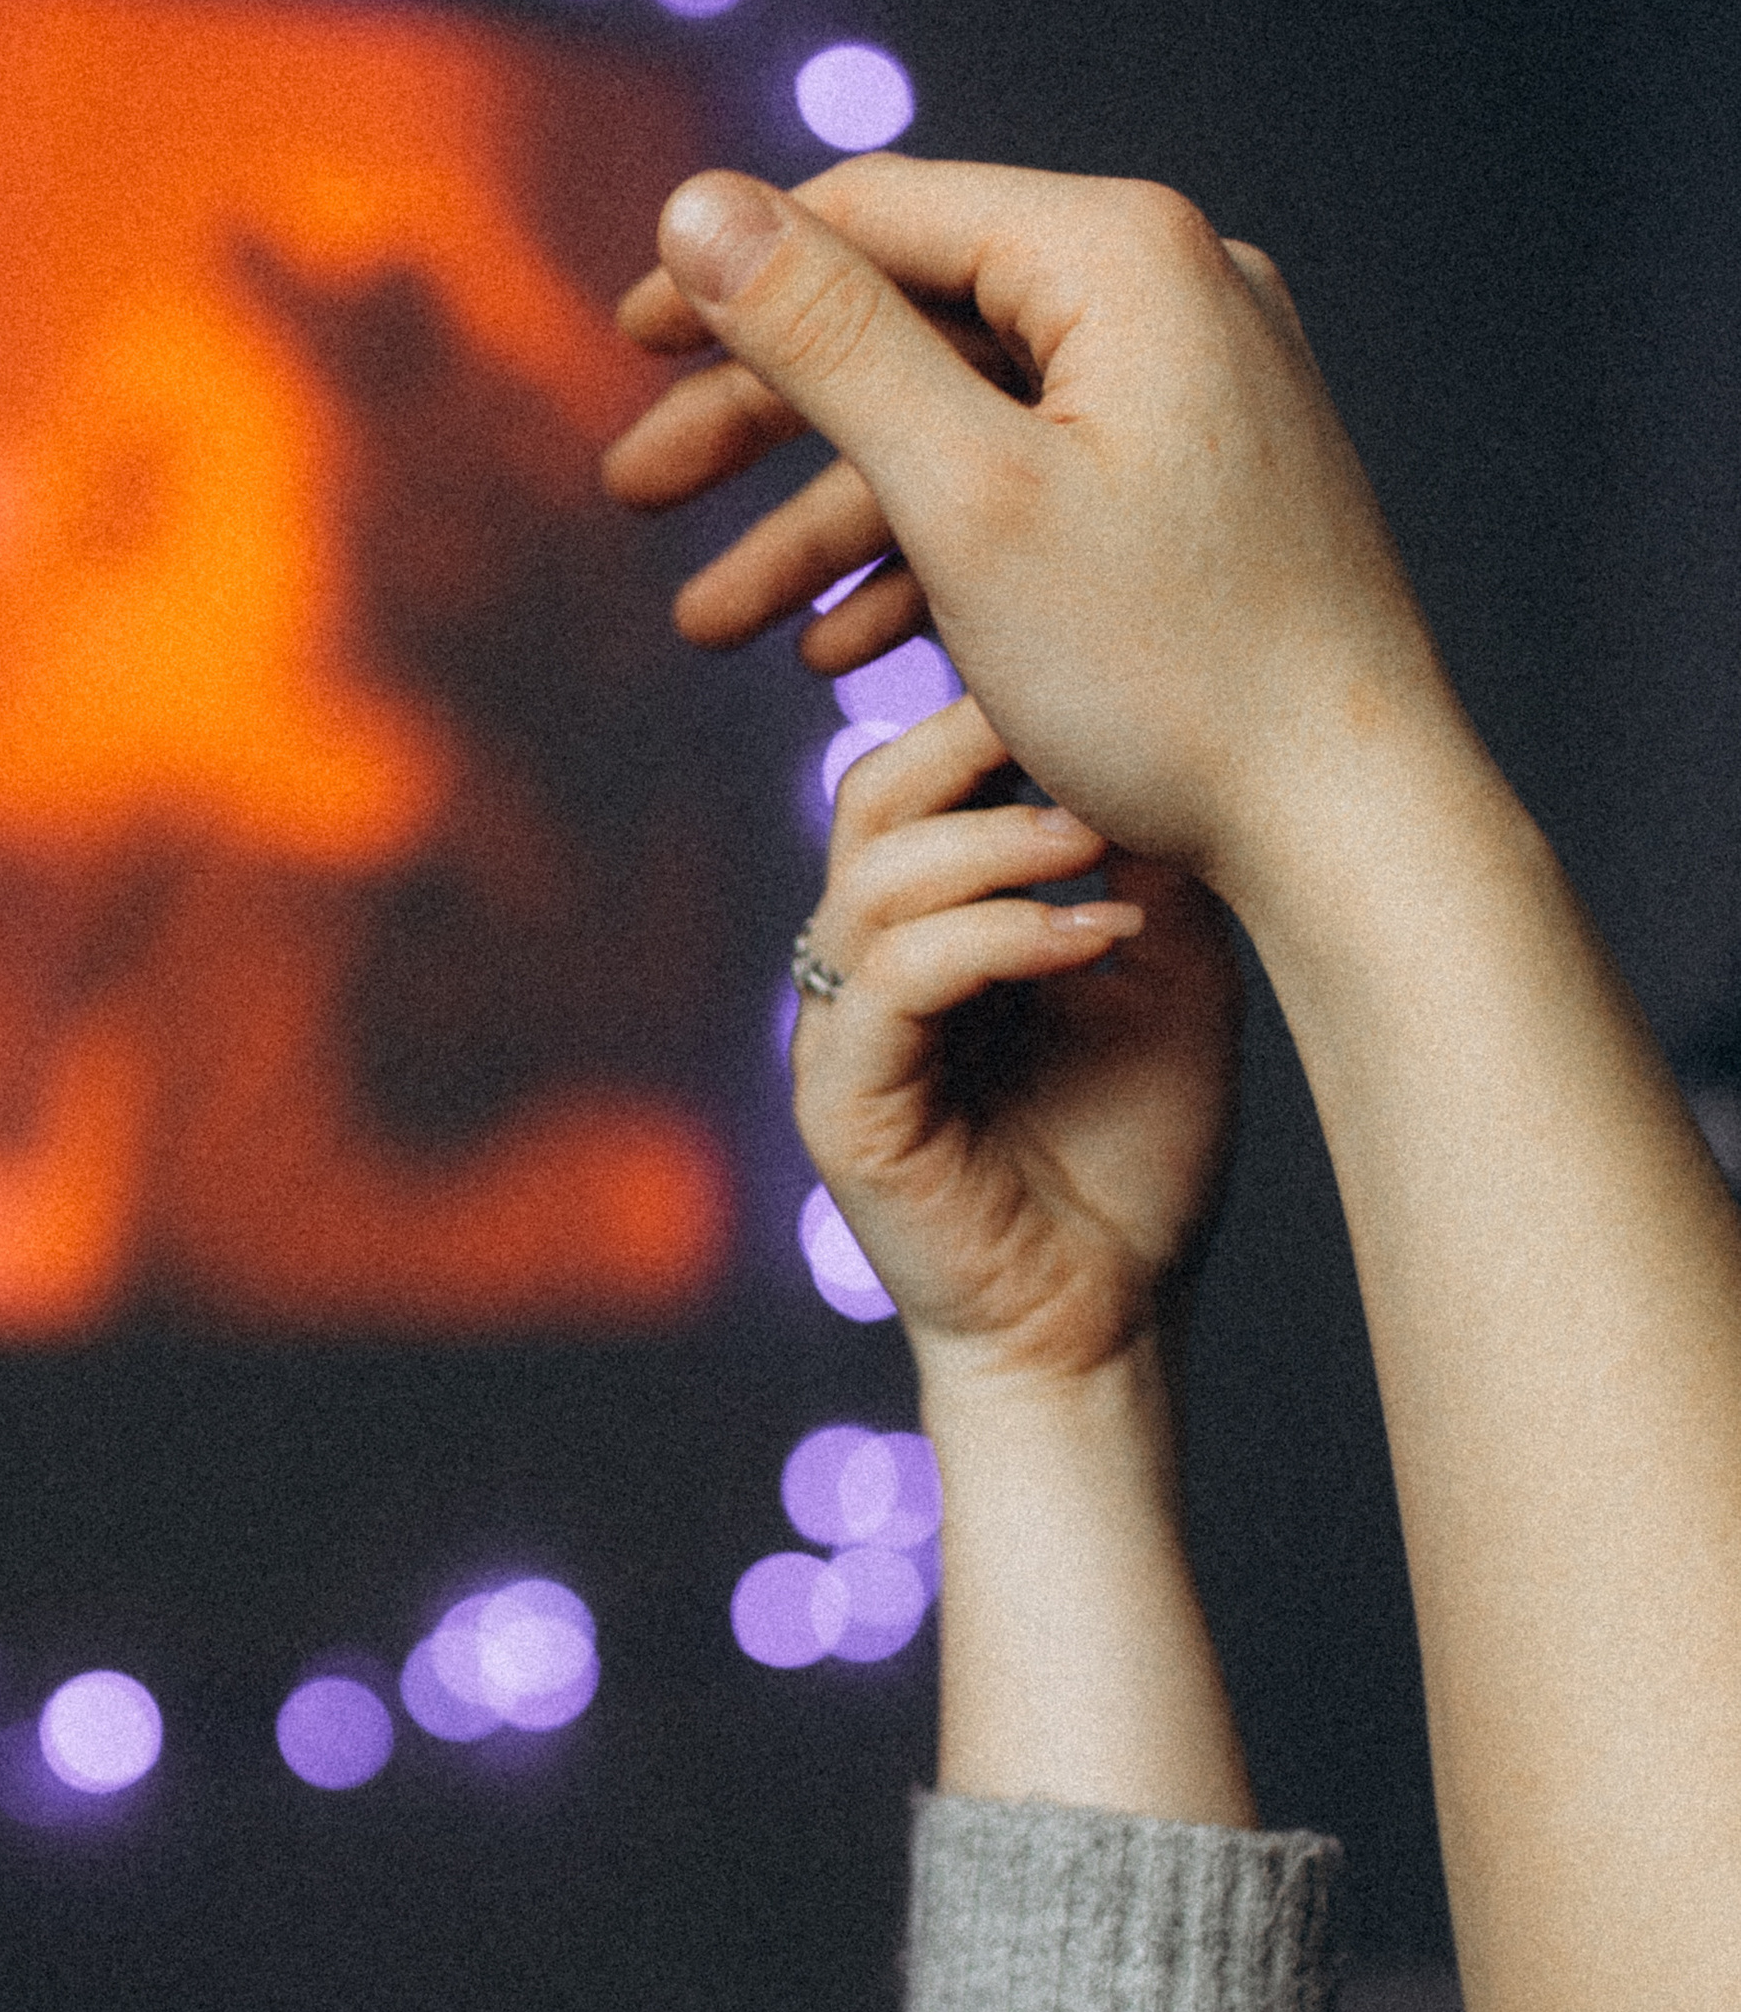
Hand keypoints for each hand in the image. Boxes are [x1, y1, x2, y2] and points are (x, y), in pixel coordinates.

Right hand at [601, 157, 1471, 912]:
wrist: (1354, 825)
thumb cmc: (1171, 673)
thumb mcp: (964, 498)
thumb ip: (825, 340)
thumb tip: (696, 206)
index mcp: (1124, 255)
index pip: (880, 212)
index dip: (732, 273)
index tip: (621, 342)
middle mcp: (1177, 290)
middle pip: (914, 317)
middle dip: (762, 421)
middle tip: (633, 495)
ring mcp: (1199, 390)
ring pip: (963, 420)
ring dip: (828, 517)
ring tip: (714, 624)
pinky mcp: (1203, 485)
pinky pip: (1035, 484)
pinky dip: (932, 553)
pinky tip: (842, 648)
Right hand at [794, 690, 1238, 1384]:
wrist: (1107, 1325)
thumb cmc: (1137, 1162)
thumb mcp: (1167, 972)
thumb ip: (1144, 862)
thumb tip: (1168, 726)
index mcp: (928, 927)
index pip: (923, 775)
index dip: (992, 713)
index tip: (1110, 686)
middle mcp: (866, 966)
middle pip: (874, 794)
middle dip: (976, 744)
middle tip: (1092, 736)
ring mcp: (843, 1033)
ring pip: (873, 876)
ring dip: (997, 842)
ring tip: (1104, 843)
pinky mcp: (843, 1103)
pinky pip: (891, 980)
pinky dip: (992, 938)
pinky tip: (1092, 936)